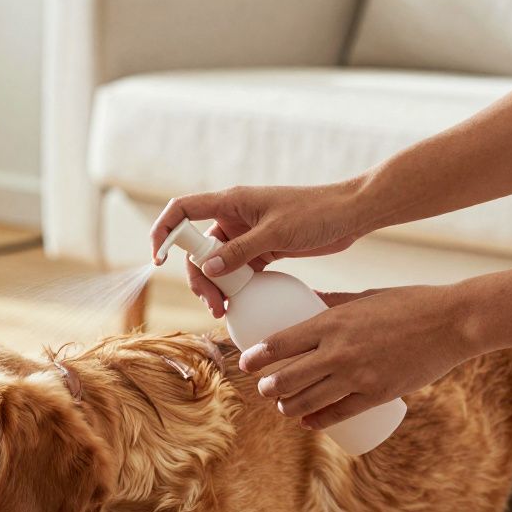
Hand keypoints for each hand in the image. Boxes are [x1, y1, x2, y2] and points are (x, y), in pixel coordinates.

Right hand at [151, 181, 376, 316]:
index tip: (160, 259)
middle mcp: (233, 216)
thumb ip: (240, 252)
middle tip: (212, 303)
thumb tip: (207, 269)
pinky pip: (236, 270)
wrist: (351, 215)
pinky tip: (237, 305)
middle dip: (197, 276)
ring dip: (214, 286)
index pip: (182, 210)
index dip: (164, 231)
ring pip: (215, 262)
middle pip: (197, 247)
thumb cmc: (316, 213)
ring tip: (222, 310)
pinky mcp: (261, 249)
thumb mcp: (276, 233)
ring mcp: (246, 234)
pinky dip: (233, 287)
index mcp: (231, 201)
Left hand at [240, 285, 477, 429]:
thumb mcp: (364, 296)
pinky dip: (318, 421)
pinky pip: (338, 414)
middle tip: (263, 389)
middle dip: (268, 387)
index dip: (257, 357)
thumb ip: (333, 301)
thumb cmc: (409, 303)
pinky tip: (308, 423)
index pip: (280, 343)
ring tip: (282, 407)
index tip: (246, 363)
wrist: (453, 322)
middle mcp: (338, 351)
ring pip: (307, 401)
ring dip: (288, 407)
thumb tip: (309, 299)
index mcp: (331, 322)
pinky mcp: (377, 394)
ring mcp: (357, 375)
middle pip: (286, 378)